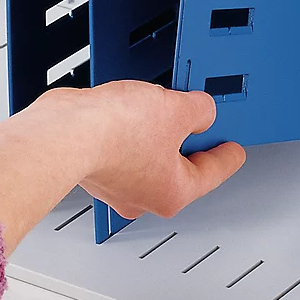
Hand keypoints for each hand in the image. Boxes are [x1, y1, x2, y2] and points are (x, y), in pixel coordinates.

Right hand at [0, 79, 244, 254]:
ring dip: (153, 130)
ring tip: (154, 103)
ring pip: (146, 154)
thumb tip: (203, 110)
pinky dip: (125, 128)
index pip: (214, 173)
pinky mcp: (93, 165)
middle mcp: (143, 196)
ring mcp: (115, 182)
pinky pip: (120, 144)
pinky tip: (124, 108)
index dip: (229, 154)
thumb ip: (200, 110)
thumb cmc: (115, 133)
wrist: (64, 132)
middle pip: (178, 164)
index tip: (236, 149)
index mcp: (173, 192)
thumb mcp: (177, 110)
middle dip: (186, 137)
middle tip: (196, 115)